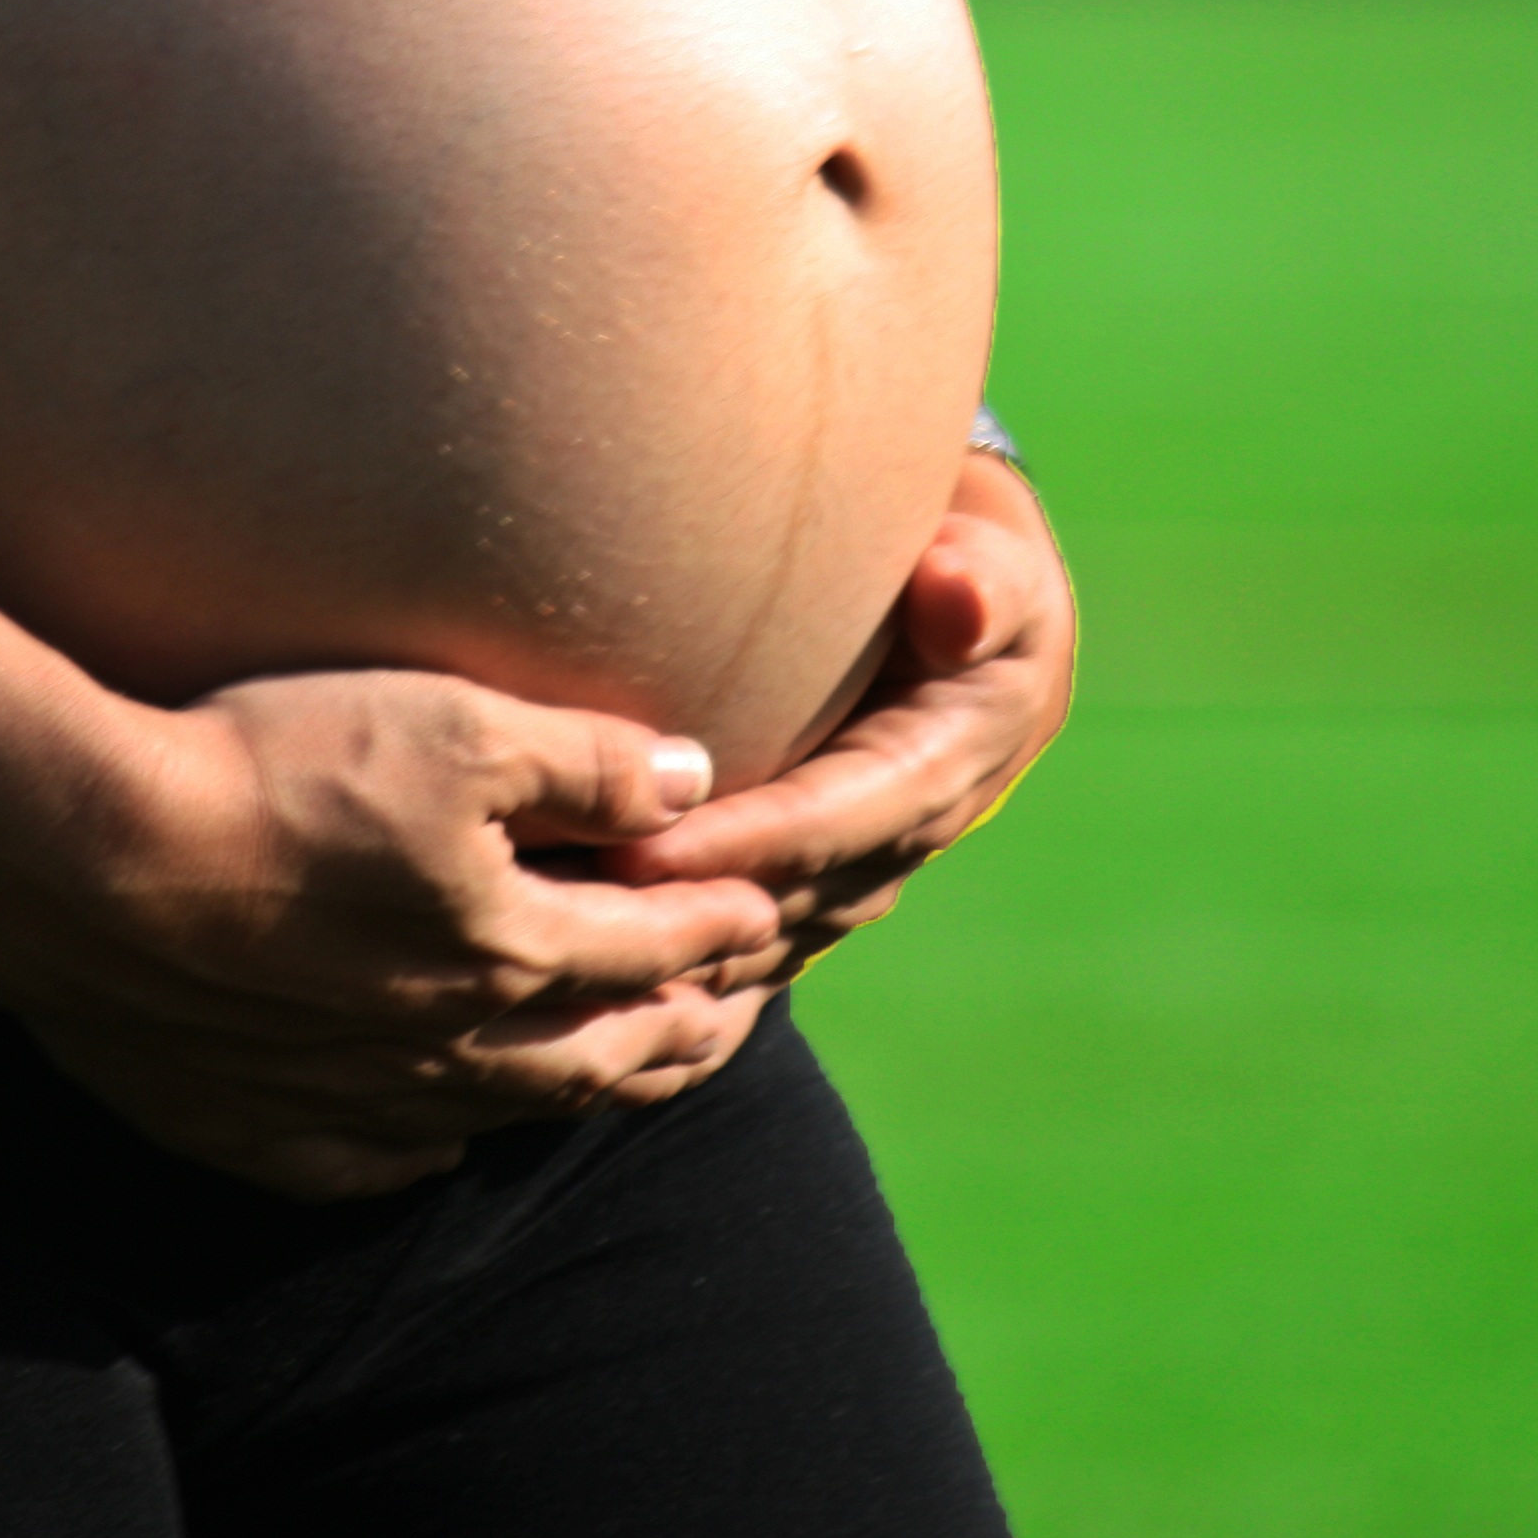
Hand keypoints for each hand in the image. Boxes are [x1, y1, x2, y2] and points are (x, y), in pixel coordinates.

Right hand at [0, 660, 783, 1201]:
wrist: (79, 863)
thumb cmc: (271, 770)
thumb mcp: (452, 724)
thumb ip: (585, 759)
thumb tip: (697, 777)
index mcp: (512, 948)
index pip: (653, 946)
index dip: (716, 926)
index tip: (762, 912)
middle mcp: (452, 1049)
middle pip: (598, 1054)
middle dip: (676, 1029)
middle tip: (724, 1013)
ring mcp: (355, 1106)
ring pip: (502, 1114)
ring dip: (574, 1088)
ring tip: (614, 1068)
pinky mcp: (261, 1135)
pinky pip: (380, 1160)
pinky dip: (432, 1143)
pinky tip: (437, 1134)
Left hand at [604, 447, 1072, 991]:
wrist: (970, 615)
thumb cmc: (969, 562)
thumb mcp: (992, 558)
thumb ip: (980, 580)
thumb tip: (959, 599)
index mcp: (939, 771)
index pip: (825, 823)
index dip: (735, 846)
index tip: (635, 851)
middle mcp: (893, 844)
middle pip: (772, 904)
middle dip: (668, 917)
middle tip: (554, 910)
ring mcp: (847, 878)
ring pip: (744, 943)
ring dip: (652, 951)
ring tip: (545, 937)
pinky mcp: (804, 889)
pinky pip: (731, 952)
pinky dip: (660, 967)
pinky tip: (568, 979)